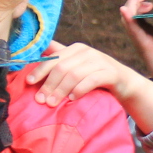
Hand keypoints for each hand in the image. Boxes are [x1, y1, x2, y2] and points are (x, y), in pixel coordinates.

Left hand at [23, 42, 152, 131]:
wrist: (124, 82)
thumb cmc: (95, 75)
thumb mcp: (76, 66)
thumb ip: (59, 60)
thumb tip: (37, 54)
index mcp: (75, 49)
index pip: (53, 58)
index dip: (40, 70)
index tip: (29, 83)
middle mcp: (86, 52)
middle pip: (62, 67)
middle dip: (49, 84)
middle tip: (41, 100)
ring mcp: (99, 61)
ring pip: (74, 74)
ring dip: (61, 90)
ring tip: (53, 103)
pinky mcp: (110, 72)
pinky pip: (91, 80)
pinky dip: (80, 90)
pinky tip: (73, 99)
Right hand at [119, 0, 152, 81]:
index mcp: (149, 34)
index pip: (139, 14)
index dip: (141, 1)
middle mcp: (142, 35)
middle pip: (131, 13)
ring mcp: (140, 39)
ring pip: (128, 18)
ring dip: (132, 3)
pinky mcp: (143, 44)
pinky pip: (131, 29)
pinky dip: (128, 18)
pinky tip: (126, 8)